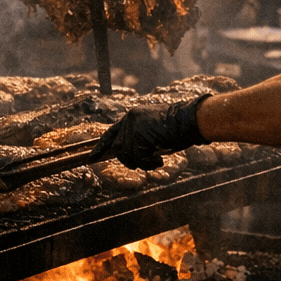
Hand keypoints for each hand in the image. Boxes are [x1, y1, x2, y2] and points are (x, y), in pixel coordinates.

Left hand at [93, 94, 210, 169]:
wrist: (190, 120)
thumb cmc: (177, 128)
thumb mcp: (153, 131)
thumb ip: (139, 139)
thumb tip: (127, 156)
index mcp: (132, 116)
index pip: (111, 132)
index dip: (100, 147)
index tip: (91, 158)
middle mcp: (130, 119)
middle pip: (118, 148)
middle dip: (129, 160)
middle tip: (146, 163)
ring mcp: (134, 126)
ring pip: (128, 155)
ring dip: (142, 163)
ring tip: (157, 161)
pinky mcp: (141, 135)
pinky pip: (139, 159)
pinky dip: (149, 164)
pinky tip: (160, 161)